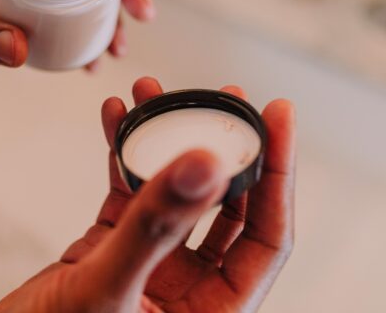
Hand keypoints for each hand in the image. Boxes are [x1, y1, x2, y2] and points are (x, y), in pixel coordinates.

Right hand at [0, 77, 294, 311]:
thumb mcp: (108, 289)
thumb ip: (155, 228)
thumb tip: (205, 166)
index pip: (266, 237)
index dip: (277, 173)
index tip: (277, 116)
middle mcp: (189, 290)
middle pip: (225, 207)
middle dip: (222, 147)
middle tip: (224, 98)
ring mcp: (151, 268)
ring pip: (173, 195)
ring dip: (165, 143)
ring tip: (156, 94)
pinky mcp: (112, 252)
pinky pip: (128, 196)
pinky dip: (122, 156)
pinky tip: (116, 118)